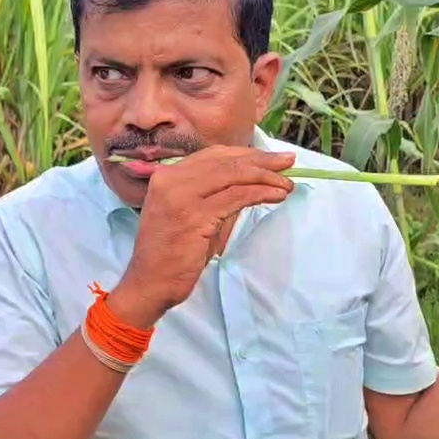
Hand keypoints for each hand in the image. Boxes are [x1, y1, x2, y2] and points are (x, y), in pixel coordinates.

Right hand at [110, 145, 295, 326]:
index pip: (212, 155)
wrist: (150, 283)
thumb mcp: (192, 216)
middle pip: (225, 161)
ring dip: (266, 177)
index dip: (244, 154)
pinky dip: (260, 193)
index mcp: (167, 176)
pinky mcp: (195, 215)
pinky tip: (276, 196)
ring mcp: (181, 196)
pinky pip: (236, 196)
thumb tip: (251, 183)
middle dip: (261, 160)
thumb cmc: (172, 254)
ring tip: (287, 183)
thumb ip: (215, 197)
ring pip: (233, 175)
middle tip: (288, 162)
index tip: (270, 158)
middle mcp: (171, 179)